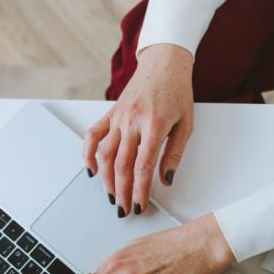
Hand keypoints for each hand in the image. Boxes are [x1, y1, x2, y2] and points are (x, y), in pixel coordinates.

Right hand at [84, 43, 193, 216]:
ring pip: (104, 154)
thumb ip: (174, 154)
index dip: (140, 191)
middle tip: (124, 209)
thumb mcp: (186, 125)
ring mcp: (118, 117)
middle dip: (122, 192)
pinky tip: (91, 170)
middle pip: (121, 165)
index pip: (143, 167)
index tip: (140, 205)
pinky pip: (93, 135)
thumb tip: (166, 180)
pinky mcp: (110, 113)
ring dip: (106, 180)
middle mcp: (132, 121)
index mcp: (154, 126)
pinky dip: (88, 154)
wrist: (164, 64)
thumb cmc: (177, 92)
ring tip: (112, 196)